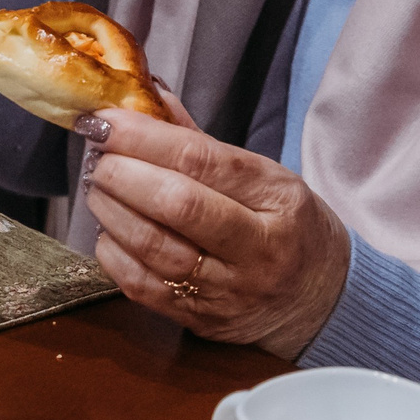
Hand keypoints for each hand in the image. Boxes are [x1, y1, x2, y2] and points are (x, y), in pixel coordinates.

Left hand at [75, 106, 352, 359]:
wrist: (321, 299)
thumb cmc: (287, 225)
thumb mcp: (266, 175)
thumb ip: (201, 142)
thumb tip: (147, 98)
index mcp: (277, 198)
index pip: (201, 160)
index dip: (143, 137)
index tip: (104, 121)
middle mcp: (257, 248)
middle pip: (176, 205)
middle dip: (122, 173)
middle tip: (98, 156)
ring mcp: (230, 291)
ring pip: (154, 248)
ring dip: (111, 210)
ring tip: (99, 187)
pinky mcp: (203, 321)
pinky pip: (143, 287)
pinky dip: (113, 253)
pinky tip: (108, 231)